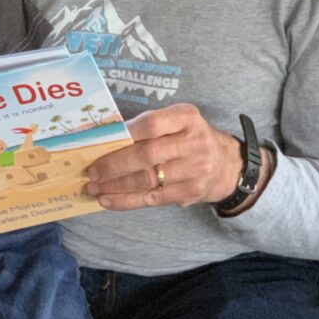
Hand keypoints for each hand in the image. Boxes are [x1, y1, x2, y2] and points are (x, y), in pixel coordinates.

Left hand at [85, 103, 266, 211]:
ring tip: (93, 188)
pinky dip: (127, 201)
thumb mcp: (177, 122)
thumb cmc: (188, 138)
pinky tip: (108, 201)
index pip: (152, 123)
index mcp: (187, 117)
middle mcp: (194, 142)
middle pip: (147, 155)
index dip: (125, 133)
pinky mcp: (191, 191)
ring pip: (147, 180)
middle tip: (91, 172)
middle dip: (113, 165)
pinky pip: (152, 198)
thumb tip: (104, 139)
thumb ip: (148, 127)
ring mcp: (194, 169)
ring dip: (115, 186)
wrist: (226, 164)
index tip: (100, 142)